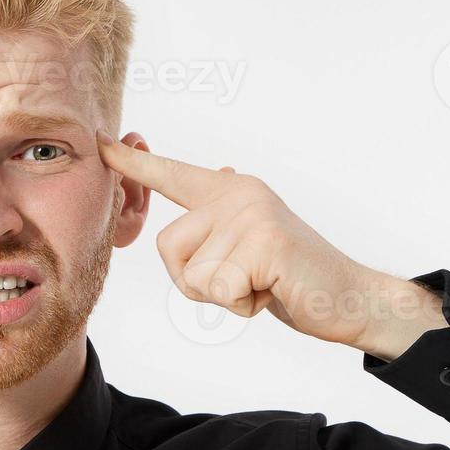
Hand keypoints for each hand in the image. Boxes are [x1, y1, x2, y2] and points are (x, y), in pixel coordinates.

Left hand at [96, 131, 443, 358]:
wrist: (347, 297)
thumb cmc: (291, 277)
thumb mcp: (248, 244)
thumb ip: (223, 218)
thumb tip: (215, 171)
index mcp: (229, 190)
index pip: (172, 174)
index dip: (134, 164)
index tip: (102, 143)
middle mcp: (237, 192)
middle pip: (169, 248)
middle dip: (197, 282)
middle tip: (245, 280)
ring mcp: (251, 213)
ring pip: (193, 275)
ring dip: (224, 297)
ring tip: (262, 283)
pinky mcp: (264, 240)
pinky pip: (219, 289)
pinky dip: (243, 305)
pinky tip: (272, 291)